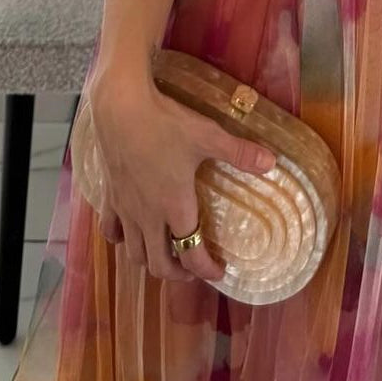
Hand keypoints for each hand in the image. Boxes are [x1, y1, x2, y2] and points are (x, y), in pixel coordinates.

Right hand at [86, 77, 275, 282]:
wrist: (120, 107)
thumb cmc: (166, 123)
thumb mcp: (208, 136)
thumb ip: (239, 153)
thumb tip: (272, 163)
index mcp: (175, 207)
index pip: (192, 255)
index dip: (207, 270)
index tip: (219, 272)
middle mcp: (148, 216)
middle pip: (158, 264)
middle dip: (178, 273)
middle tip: (193, 267)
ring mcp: (125, 208)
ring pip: (134, 253)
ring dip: (151, 260)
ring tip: (165, 253)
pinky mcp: (108, 195)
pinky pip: (110, 230)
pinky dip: (121, 239)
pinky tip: (129, 232)